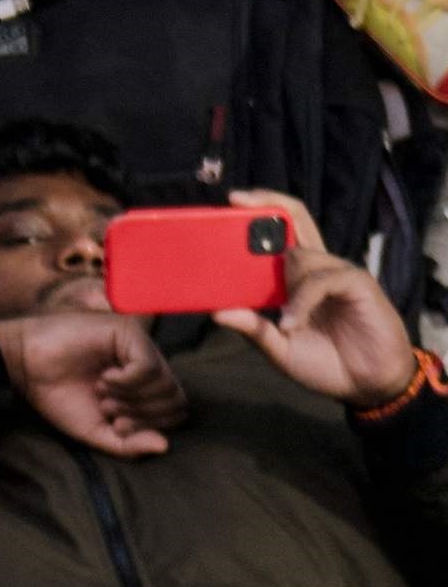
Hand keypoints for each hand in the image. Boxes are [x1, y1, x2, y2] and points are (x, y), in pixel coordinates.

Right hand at [0, 307, 189, 457]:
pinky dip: (129, 383)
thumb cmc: (57, 397)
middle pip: (176, 400)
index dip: (150, 426)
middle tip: (109, 410)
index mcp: (142, 386)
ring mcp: (137, 346)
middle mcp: (145, 363)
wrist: (23, 367)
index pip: (175, 412)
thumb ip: (130, 444)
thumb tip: (165, 446)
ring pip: (166, 384)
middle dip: (143, 415)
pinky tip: (105, 380)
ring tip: (103, 393)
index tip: (115, 425)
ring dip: (133, 398)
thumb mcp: (97, 431)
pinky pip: (149, 367)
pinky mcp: (126, 332)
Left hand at [217, 189, 421, 405]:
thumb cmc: (327, 364)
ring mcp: (337, 272)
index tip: (223, 205)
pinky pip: (321, 279)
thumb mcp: (281, 350)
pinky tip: (293, 322)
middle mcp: (314, 267)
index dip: (252, 217)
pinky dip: (302, 298)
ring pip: (299, 254)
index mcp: (294, 277)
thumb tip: (216, 313)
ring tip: (286, 323)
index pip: (275, 234)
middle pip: (293, 217)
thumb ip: (253, 330)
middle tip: (234, 199)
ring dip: (284, 285)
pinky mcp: (358, 283)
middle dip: (265, 202)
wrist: (370, 387)